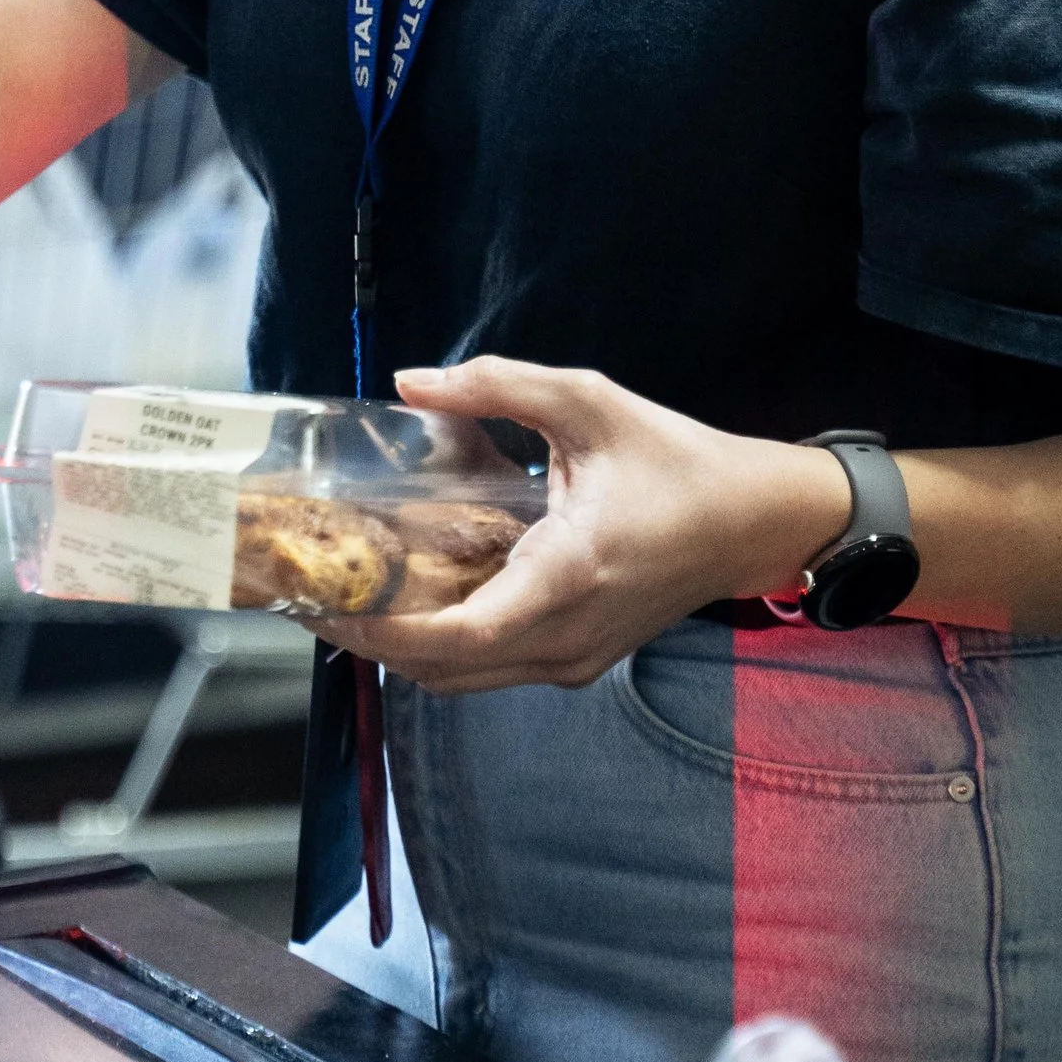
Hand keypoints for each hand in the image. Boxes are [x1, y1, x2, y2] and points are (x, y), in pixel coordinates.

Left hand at [322, 358, 853, 695]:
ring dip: (399, 648)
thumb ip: (498, 386)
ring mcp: (572, 660)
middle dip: (367, 639)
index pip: (453, 637)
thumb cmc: (677, 463)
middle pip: (441, 671)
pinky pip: (490, 668)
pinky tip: (408, 599)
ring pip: (461, 679)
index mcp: (566, 578)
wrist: (753, 522)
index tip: (321, 602)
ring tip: (345, 597)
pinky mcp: (577, 662)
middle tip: (308, 593)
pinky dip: (440, 645)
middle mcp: (565, 638)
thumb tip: (410, 382)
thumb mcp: (589, 403)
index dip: (378, 631)